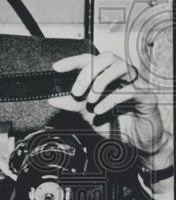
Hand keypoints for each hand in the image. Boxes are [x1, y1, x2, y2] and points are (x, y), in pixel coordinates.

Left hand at [49, 53, 171, 169]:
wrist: (136, 142)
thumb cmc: (114, 123)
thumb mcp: (87, 114)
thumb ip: (71, 104)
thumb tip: (52, 97)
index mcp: (107, 76)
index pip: (90, 60)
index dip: (73, 61)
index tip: (56, 67)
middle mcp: (122, 76)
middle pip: (106, 57)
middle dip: (88, 72)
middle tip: (76, 91)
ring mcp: (137, 84)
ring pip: (121, 67)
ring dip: (101, 82)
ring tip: (90, 101)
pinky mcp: (147, 96)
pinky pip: (130, 90)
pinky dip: (111, 100)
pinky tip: (100, 111)